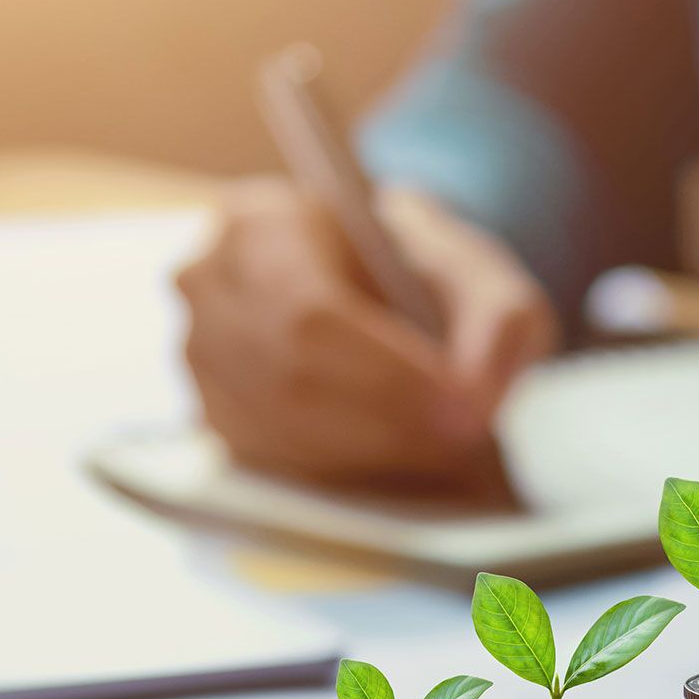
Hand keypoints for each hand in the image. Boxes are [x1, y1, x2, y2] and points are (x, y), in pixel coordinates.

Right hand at [177, 178, 558, 494]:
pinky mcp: (215, 420)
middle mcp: (210, 288)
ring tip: (445, 451)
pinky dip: (347, 475)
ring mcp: (199, 358)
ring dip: (374, 457)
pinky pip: (275, 466)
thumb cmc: (424, 273)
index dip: (389, 376)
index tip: (465, 410)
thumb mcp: (482, 275)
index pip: (311, 312)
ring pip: (280, 432)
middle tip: (466, 440)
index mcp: (262, 223)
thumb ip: (498, 323)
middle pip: (290, 381)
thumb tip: (480, 398)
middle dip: (390, 424)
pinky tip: (401, 463)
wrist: (383, 288)